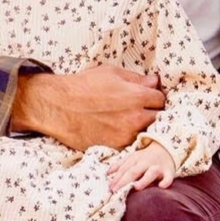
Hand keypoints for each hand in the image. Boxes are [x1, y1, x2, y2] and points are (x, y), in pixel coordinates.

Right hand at [13, 66, 164, 151]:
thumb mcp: (111, 73)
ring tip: (128, 121)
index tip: (148, 98)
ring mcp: (126, 135)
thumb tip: (154, 82)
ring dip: (141, 128)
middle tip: (142, 111)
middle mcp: (135, 118)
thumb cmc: (83, 85)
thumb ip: (136, 79)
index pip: (161, 100)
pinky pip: (129, 144)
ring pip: (145, 133)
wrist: (58, 106)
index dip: (155, 98)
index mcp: (137, 96)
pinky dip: (128, 138)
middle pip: (158, 119)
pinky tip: (117, 130)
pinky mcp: (115, 147)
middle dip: (152, 114)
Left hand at [108, 142, 175, 190]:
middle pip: (134, 171)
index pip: (124, 169)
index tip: (110, 188)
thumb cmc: (146, 157)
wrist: (166, 149)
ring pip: (150, 173)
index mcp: (135, 159)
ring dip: (144, 180)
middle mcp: (146, 162)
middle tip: (116, 190)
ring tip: (136, 187)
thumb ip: (120, 165)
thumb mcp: (132, 158)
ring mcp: (158, 167)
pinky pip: (168, 177)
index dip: (117, 178)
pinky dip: (166, 181)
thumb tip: (107, 173)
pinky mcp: (169, 172)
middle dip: (124, 180)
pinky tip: (161, 186)